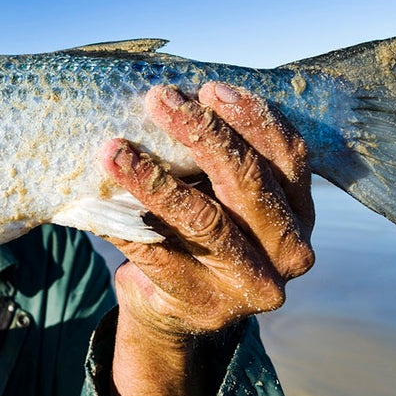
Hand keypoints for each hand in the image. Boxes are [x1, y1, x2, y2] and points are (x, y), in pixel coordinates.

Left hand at [101, 80, 314, 334]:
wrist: (174, 308)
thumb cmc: (200, 231)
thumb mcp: (221, 192)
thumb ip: (217, 155)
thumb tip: (170, 95)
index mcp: (300, 210)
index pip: (287, 156)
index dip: (250, 118)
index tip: (207, 88)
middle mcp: (290, 251)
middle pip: (248, 183)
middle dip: (202, 134)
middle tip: (159, 100)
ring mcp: (252, 284)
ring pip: (204, 220)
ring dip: (154, 180)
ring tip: (114, 150)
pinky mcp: (205, 305)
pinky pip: (159, 256)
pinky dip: (124, 225)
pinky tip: (95, 202)